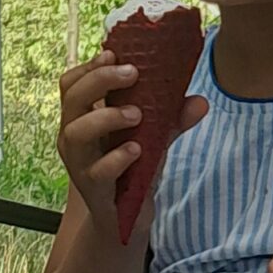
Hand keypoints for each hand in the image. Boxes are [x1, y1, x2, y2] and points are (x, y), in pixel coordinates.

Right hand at [56, 50, 206, 238]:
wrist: (124, 219)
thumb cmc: (132, 170)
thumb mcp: (153, 138)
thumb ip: (172, 119)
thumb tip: (200, 102)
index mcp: (82, 118)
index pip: (72, 83)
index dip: (89, 66)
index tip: (114, 53)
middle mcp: (74, 137)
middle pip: (72, 99)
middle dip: (99, 80)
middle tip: (132, 73)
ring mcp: (79, 163)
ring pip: (76, 133)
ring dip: (106, 117)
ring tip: (137, 114)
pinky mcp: (93, 188)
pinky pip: (97, 171)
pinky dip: (117, 158)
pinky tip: (137, 150)